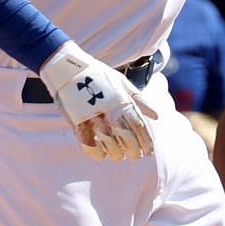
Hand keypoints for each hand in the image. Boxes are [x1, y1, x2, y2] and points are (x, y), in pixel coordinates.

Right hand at [40, 39, 158, 161]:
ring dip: (117, 154)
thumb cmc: (99, 75)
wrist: (68, 69)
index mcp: (122, 102)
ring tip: (120, 156)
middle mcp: (110, 112)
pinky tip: (102, 155)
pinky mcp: (78, 124)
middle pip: (127, 139)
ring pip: (110, 146)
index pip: (139, 127)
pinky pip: (89, 146)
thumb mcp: (122, 83)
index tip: (149, 151)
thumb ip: (140, 101)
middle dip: (134, 151)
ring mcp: (93, 119)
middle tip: (136, 156)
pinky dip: (97, 154)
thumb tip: (156, 116)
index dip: (146, 142)